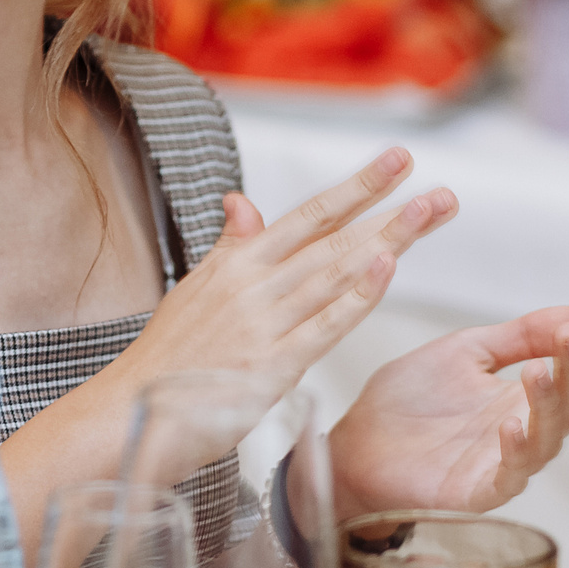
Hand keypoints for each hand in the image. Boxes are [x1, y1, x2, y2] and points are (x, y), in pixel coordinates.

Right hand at [109, 147, 457, 419]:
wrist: (127, 407)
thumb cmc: (170, 354)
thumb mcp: (196, 289)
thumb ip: (231, 247)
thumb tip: (242, 199)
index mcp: (237, 264)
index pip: (309, 215)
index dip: (357, 187)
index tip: (398, 161)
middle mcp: (252, 285)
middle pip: (334, 240)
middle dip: (390, 212)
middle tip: (441, 193)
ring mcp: (262, 323)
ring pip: (335, 273)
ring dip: (387, 242)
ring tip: (427, 215)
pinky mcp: (269, 366)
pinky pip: (321, 326)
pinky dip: (354, 298)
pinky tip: (384, 271)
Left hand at [328, 308, 568, 517]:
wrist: (354, 444)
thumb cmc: (408, 402)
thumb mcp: (466, 352)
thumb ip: (519, 335)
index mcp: (523, 398)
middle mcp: (524, 432)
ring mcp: (503, 464)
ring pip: (547, 438)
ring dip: (548, 403)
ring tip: (542, 369)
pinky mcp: (477, 492)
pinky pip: (508, 474)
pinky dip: (515, 449)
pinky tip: (513, 424)